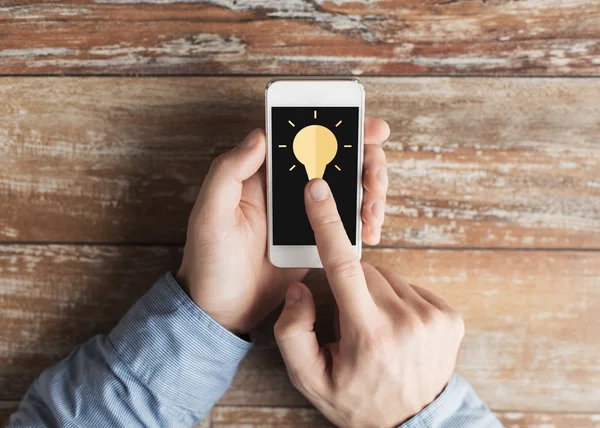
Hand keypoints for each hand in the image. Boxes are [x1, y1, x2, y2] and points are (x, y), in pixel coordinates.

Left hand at [176, 117, 389, 333]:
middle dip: (366, 161)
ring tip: (372, 212)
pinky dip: (365, 221)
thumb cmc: (209, 261)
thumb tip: (259, 135)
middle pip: (337, 158)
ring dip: (371, 192)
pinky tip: (369, 231)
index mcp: (262, 173)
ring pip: (349, 187)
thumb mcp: (210, 215)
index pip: (303, 138)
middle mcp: (288, 187)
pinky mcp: (317, 237)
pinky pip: (347, 221)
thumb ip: (228, 172)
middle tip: (374, 179)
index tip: (368, 128)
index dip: (338, 127)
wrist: (223, 310)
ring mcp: (306, 212)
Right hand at [274, 179, 464, 426]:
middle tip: (350, 322)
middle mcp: (407, 320)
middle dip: (350, 286)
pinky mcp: (450, 315)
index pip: (344, 267)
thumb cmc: (357, 400)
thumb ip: (293, 332)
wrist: (413, 423)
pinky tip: (395, 326)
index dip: (328, 224)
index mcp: (370, 333)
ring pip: (387, 276)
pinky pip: (410, 286)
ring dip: (373, 293)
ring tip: (375, 329)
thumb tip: (302, 287)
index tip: (318, 190)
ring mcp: (434, 317)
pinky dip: (397, 299)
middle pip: (364, 270)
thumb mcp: (310, 378)